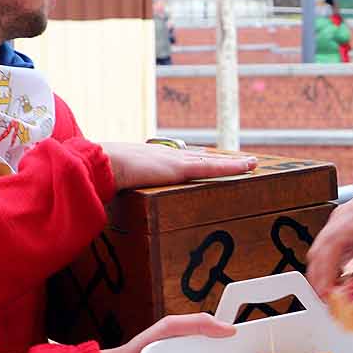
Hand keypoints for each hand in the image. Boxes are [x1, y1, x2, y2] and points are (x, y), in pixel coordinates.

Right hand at [105, 143, 256, 190]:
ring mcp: (175, 160)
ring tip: (251, 163)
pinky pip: (214, 167)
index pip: (179, 157)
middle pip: (200, 156)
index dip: (196, 159)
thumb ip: (117, 187)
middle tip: (240, 161)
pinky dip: (233, 167)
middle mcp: (167, 154)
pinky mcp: (182, 168)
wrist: (100, 164)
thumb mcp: (112, 179)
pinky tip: (249, 166)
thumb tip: (108, 197)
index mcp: (151, 157)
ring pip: (212, 161)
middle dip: (220, 159)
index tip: (206, 159)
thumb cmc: (101, 174)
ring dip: (232, 163)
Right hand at [306, 177, 352, 301]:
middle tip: (333, 308)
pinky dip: (334, 276)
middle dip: (321, 282)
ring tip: (339, 304)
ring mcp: (340, 229)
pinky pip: (331, 259)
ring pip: (321, 259)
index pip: (329, 246)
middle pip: (318, 254)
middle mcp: (341, 222)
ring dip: (326, 281)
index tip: (328, 295)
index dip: (324, 273)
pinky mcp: (345, 237)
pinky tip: (345, 291)